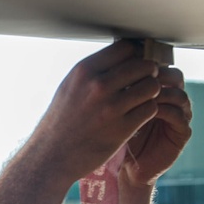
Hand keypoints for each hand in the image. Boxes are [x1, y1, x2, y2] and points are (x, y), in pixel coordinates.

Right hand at [33, 40, 163, 180]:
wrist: (51, 155)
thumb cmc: (62, 120)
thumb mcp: (70, 86)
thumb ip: (94, 70)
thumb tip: (124, 55)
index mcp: (84, 71)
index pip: (126, 48)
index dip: (136, 54)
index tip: (136, 63)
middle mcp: (98, 86)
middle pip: (143, 65)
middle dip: (148, 72)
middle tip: (144, 81)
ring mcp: (111, 108)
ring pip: (152, 86)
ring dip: (151, 91)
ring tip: (142, 98)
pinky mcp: (122, 129)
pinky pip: (150, 109)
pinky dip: (148, 110)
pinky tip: (138, 114)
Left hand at [123, 66, 192, 186]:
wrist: (125, 166)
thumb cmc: (116, 134)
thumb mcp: (113, 106)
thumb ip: (117, 86)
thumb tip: (106, 61)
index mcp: (157, 89)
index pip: (160, 66)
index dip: (147, 64)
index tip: (129, 64)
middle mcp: (172, 100)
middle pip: (175, 76)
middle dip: (157, 75)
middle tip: (139, 77)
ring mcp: (180, 115)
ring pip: (179, 95)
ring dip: (161, 93)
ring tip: (142, 96)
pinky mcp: (182, 134)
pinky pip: (180, 117)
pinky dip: (165, 112)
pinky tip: (148, 112)